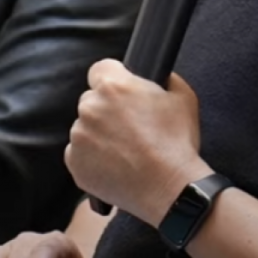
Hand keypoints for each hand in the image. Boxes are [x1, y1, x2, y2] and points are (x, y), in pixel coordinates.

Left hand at [66, 60, 208, 225]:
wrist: (170, 188)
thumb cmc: (177, 142)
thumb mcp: (183, 97)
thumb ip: (166, 79)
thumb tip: (160, 76)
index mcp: (113, 86)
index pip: (100, 69)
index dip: (113, 79)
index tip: (123, 93)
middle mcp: (90, 108)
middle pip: (92, 100)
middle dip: (107, 109)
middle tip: (130, 126)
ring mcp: (79, 137)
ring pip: (85, 128)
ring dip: (99, 134)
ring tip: (126, 151)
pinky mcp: (74, 164)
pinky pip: (79, 154)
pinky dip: (93, 158)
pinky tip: (116, 165)